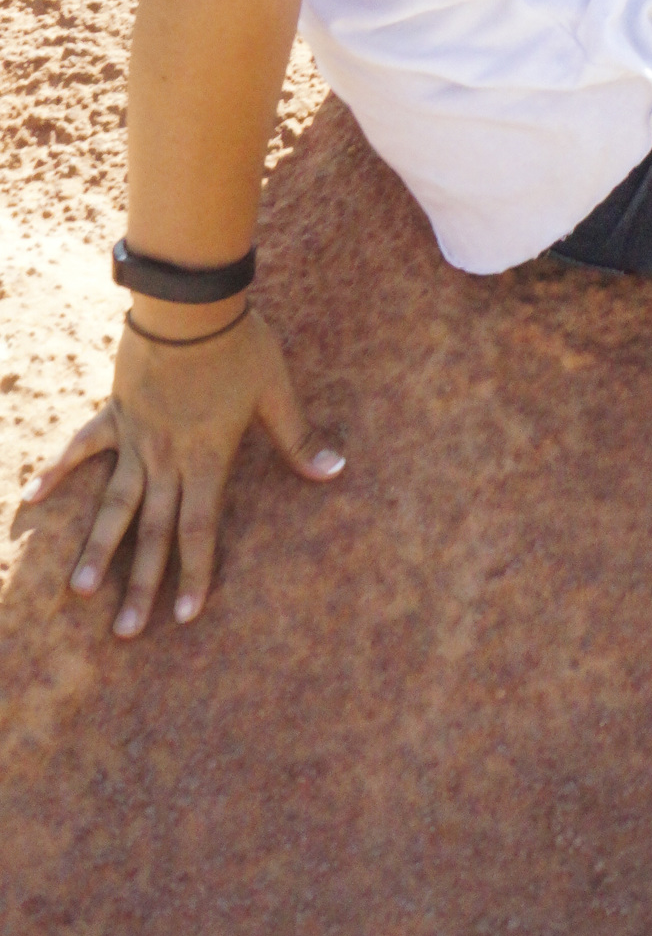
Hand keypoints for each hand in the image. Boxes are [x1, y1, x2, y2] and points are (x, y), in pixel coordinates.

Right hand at [28, 308, 343, 640]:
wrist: (190, 302)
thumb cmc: (239, 343)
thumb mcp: (276, 391)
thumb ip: (299, 438)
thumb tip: (335, 470)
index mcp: (208, 458)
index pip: (201, 530)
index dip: (195, 573)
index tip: (186, 616)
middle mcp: (167, 459)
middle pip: (153, 532)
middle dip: (141, 585)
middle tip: (125, 633)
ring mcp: (136, 438)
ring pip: (114, 504)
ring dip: (97, 548)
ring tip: (80, 590)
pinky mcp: (115, 411)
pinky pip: (82, 447)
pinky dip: (57, 471)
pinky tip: (32, 498)